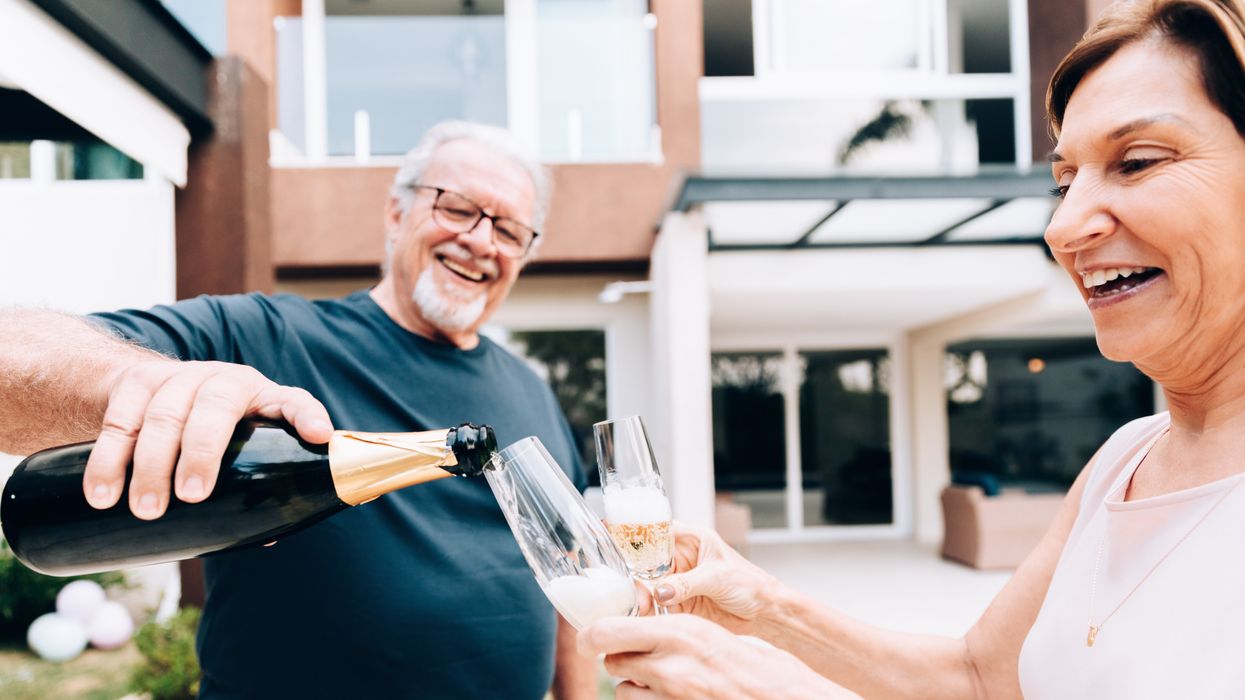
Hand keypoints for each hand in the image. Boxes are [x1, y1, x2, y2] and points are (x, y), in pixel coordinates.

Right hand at [84, 359, 332, 519]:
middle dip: (202, 453)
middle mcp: (224, 380)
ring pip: (163, 416)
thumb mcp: (241, 442)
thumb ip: (254, 481)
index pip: (293, 402)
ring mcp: (179, 378)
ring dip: (150, 465)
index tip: (319, 436)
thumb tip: (268, 536)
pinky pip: (119, 420)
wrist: (150, 387)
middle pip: (215, 409)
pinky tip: (102, 495)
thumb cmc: (215, 430)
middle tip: (191, 496)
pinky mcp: (136, 384)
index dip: (306, 416)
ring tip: (146, 510)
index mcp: (263, 398)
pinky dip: (108, 460)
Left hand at [579, 615, 859, 699]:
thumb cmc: (767, 671)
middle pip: (614, 661)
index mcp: (681, 632)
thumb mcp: (723, 639)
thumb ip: (685, 636)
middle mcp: (669, 665)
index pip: (609, 631)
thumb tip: (657, 634)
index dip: (593, 635)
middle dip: (622, 659)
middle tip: (642, 659)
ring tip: (663, 683)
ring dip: (635, 686)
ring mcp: (671, 697)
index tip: (589, 636)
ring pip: (624, 691)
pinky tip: (670, 698)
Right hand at [644, 523, 784, 634]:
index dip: (635, 531)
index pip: (656, 530)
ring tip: (643, 606)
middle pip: (645, 560)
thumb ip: (686, 583)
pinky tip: (645, 615)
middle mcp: (679, 559)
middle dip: (634, 572)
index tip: (615, 536)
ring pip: (646, 584)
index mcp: (690, 540)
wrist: (763, 613)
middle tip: (632, 587)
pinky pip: (655, 605)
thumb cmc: (750, 583)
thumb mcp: (717, 577)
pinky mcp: (677, 603)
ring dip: (640, 594)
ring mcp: (676, 581)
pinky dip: (648, 611)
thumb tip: (660, 591)